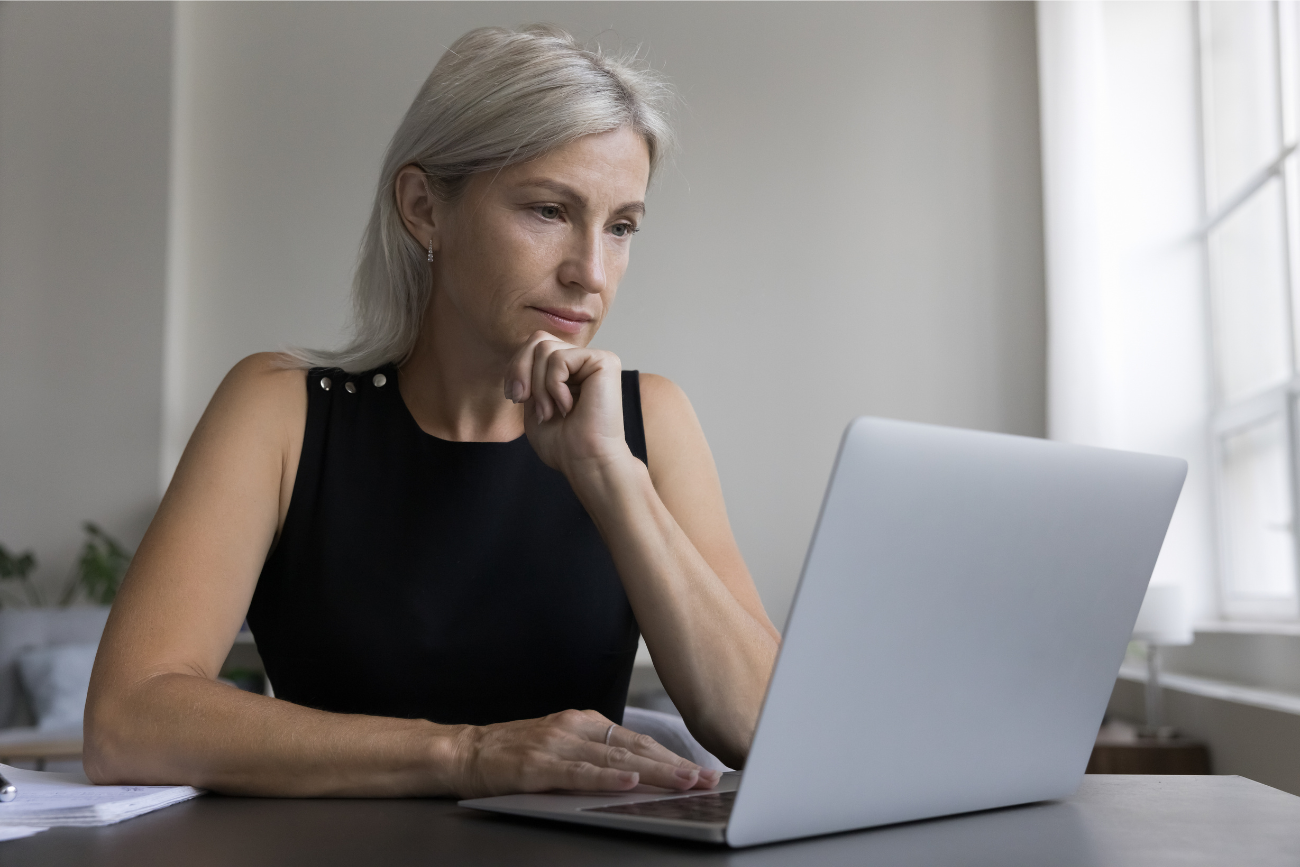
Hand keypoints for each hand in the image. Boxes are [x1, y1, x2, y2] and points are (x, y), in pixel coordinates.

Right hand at [451, 708, 721, 797]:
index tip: (701, 770)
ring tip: (684, 783)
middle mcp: (575, 727)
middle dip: (675, 765)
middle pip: (635, 748)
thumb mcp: (562, 746)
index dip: (673, 756)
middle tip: (707, 780)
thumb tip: (642, 772)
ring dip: (655, 772)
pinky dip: (607, 779)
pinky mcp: (539, 765)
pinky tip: (630, 782)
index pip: (638, 741)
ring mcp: (557, 744)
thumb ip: (597, 755)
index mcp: (585, 722)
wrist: (465, 752)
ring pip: (615, 759)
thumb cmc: (515, 753)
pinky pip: (580, 773)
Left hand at [505, 331, 633, 477]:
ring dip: (539, 386)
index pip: (534, 345)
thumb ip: (528, 373)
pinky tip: (568, 406)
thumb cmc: (562, 443)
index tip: (516, 397)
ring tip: (551, 411)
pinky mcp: (604, 361)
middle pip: (538, 339)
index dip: (516, 367)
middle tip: (525, 400)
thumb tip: (522, 351)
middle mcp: (583, 360)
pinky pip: (560, 359)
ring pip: (545, 348)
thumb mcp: (533, 402)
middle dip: (521, 370)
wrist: (585, 461)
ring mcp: (595, 358)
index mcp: (569, 369)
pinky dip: (554, 386)